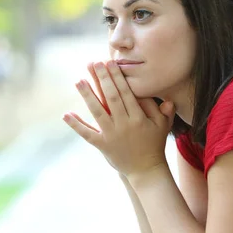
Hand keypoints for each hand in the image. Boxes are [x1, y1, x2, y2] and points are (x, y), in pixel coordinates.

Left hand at [63, 61, 175, 178]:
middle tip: (94, 63)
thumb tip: (166, 98)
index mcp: (138, 117)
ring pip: (98, 112)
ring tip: (78, 80)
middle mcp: (124, 124)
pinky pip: (87, 134)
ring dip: (87, 96)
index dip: (117, 77)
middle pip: (111, 98)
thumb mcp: (162, 126)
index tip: (110, 62)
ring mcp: (112, 135)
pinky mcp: (103, 145)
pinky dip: (76, 125)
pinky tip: (66, 114)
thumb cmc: (154, 144)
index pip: (126, 93)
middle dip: (102, 79)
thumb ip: (163, 110)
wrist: (146, 171)